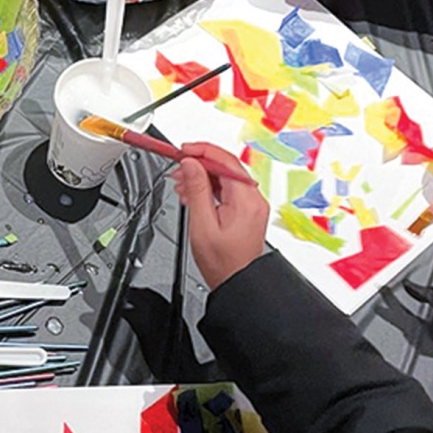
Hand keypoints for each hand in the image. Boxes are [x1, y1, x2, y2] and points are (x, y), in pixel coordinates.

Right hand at [172, 142, 269, 289]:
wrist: (236, 282)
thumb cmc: (222, 262)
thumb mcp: (202, 224)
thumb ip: (197, 189)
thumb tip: (191, 164)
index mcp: (246, 200)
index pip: (225, 161)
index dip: (202, 151)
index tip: (184, 150)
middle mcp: (254, 199)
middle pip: (226, 166)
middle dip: (200, 163)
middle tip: (178, 168)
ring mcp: (252, 204)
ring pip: (226, 176)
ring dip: (203, 175)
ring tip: (182, 183)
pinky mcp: (247, 210)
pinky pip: (229, 188)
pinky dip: (210, 186)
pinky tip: (194, 192)